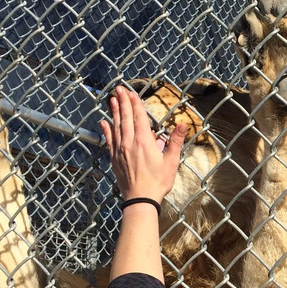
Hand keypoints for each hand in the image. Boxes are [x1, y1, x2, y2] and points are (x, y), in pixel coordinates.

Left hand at [100, 86, 187, 201]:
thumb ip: (175, 141)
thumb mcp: (171, 162)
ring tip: (112, 99)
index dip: (135, 104)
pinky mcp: (114, 158)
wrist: (140, 199)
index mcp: (144, 142)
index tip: (132, 93)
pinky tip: (103, 122)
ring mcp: (120, 150)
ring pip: (116, 126)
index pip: (139, 118)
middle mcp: (129, 143)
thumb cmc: (158, 182)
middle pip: (125, 118)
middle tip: (119, 89)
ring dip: (114, 112)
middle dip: (123, 102)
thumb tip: (183, 125)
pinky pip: (109, 140)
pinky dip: (106, 129)